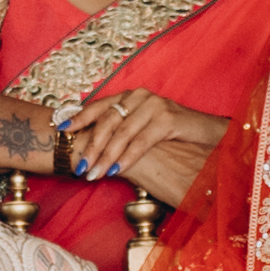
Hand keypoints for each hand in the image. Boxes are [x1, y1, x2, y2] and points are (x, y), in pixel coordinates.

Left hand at [63, 90, 220, 200]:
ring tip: (94, 174)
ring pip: (122, 133)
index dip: (79, 118)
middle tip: (80, 167)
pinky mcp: (168, 119)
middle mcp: (140, 96)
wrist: (209, 134)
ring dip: (106, 156)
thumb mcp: (143, 130)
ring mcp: (154, 106)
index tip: (60, 130)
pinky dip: (128, 157)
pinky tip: (117, 170)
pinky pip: (142, 141)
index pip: (99, 106)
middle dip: (92, 147)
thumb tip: (93, 149)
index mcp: (130, 96)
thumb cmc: (173, 135)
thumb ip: (122, 133)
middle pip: (108, 121)